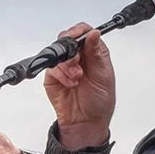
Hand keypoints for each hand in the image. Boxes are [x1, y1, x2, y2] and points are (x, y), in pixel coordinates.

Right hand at [43, 24, 114, 148]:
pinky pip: (52, 68)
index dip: (79, 31)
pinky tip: (70, 84)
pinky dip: (61, 75)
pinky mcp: (53, 77)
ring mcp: (64, 67)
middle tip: (76, 61)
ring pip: (58, 53)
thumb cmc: (99, 101)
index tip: (77, 36)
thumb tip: (94, 33)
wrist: (86, 122)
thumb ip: (97, 53)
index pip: (84, 32)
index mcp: (94, 52)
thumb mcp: (103, 75)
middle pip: (68, 39)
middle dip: (71, 49)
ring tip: (76, 78)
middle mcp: (79, 57)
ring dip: (67, 65)